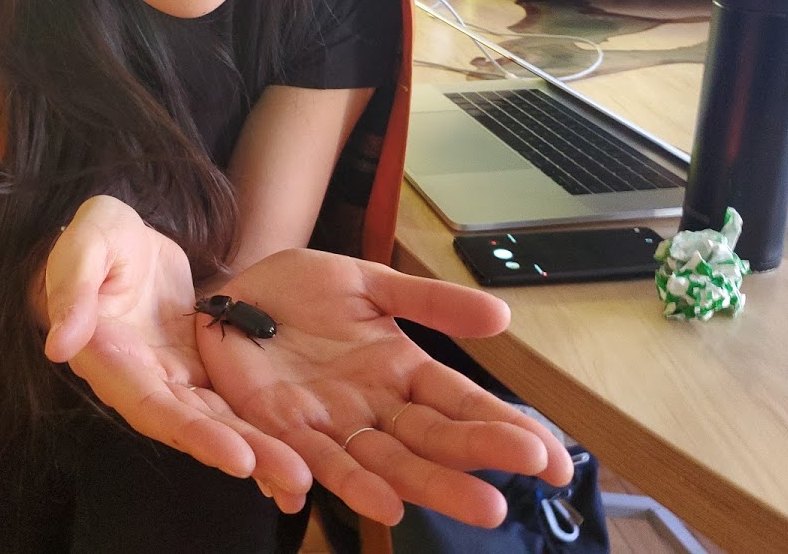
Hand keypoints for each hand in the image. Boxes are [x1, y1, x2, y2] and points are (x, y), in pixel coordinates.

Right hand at [35, 196, 311, 511]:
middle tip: (295, 479)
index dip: (193, 433)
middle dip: (242, 452)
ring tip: (301, 477)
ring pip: (215, 420)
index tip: (238, 459)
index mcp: (108, 356)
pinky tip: (295, 448)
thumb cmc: (96, 235)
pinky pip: (226, 400)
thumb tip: (62, 345)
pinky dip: (256, 424)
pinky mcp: (194, 367)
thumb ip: (72, 289)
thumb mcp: (85, 244)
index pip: (152, 405)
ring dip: (257, 448)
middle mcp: (139, 379)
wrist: (122, 237)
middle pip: (193, 426)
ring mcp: (170, 377)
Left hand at [194, 249, 574, 527]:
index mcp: (402, 371)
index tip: (553, 459)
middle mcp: (373, 407)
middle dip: (472, 464)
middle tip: (518, 485)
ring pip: (381, 463)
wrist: (234, 289)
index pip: (463, 405)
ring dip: (420, 487)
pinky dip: (334, 482)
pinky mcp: (281, 429)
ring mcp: (329, 423)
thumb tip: (503, 318)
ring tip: (466, 505)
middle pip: (430, 442)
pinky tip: (370, 502)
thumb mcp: (369, 284)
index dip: (506, 430)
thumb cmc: (300, 290)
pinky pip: (310, 459)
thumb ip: (430, 302)